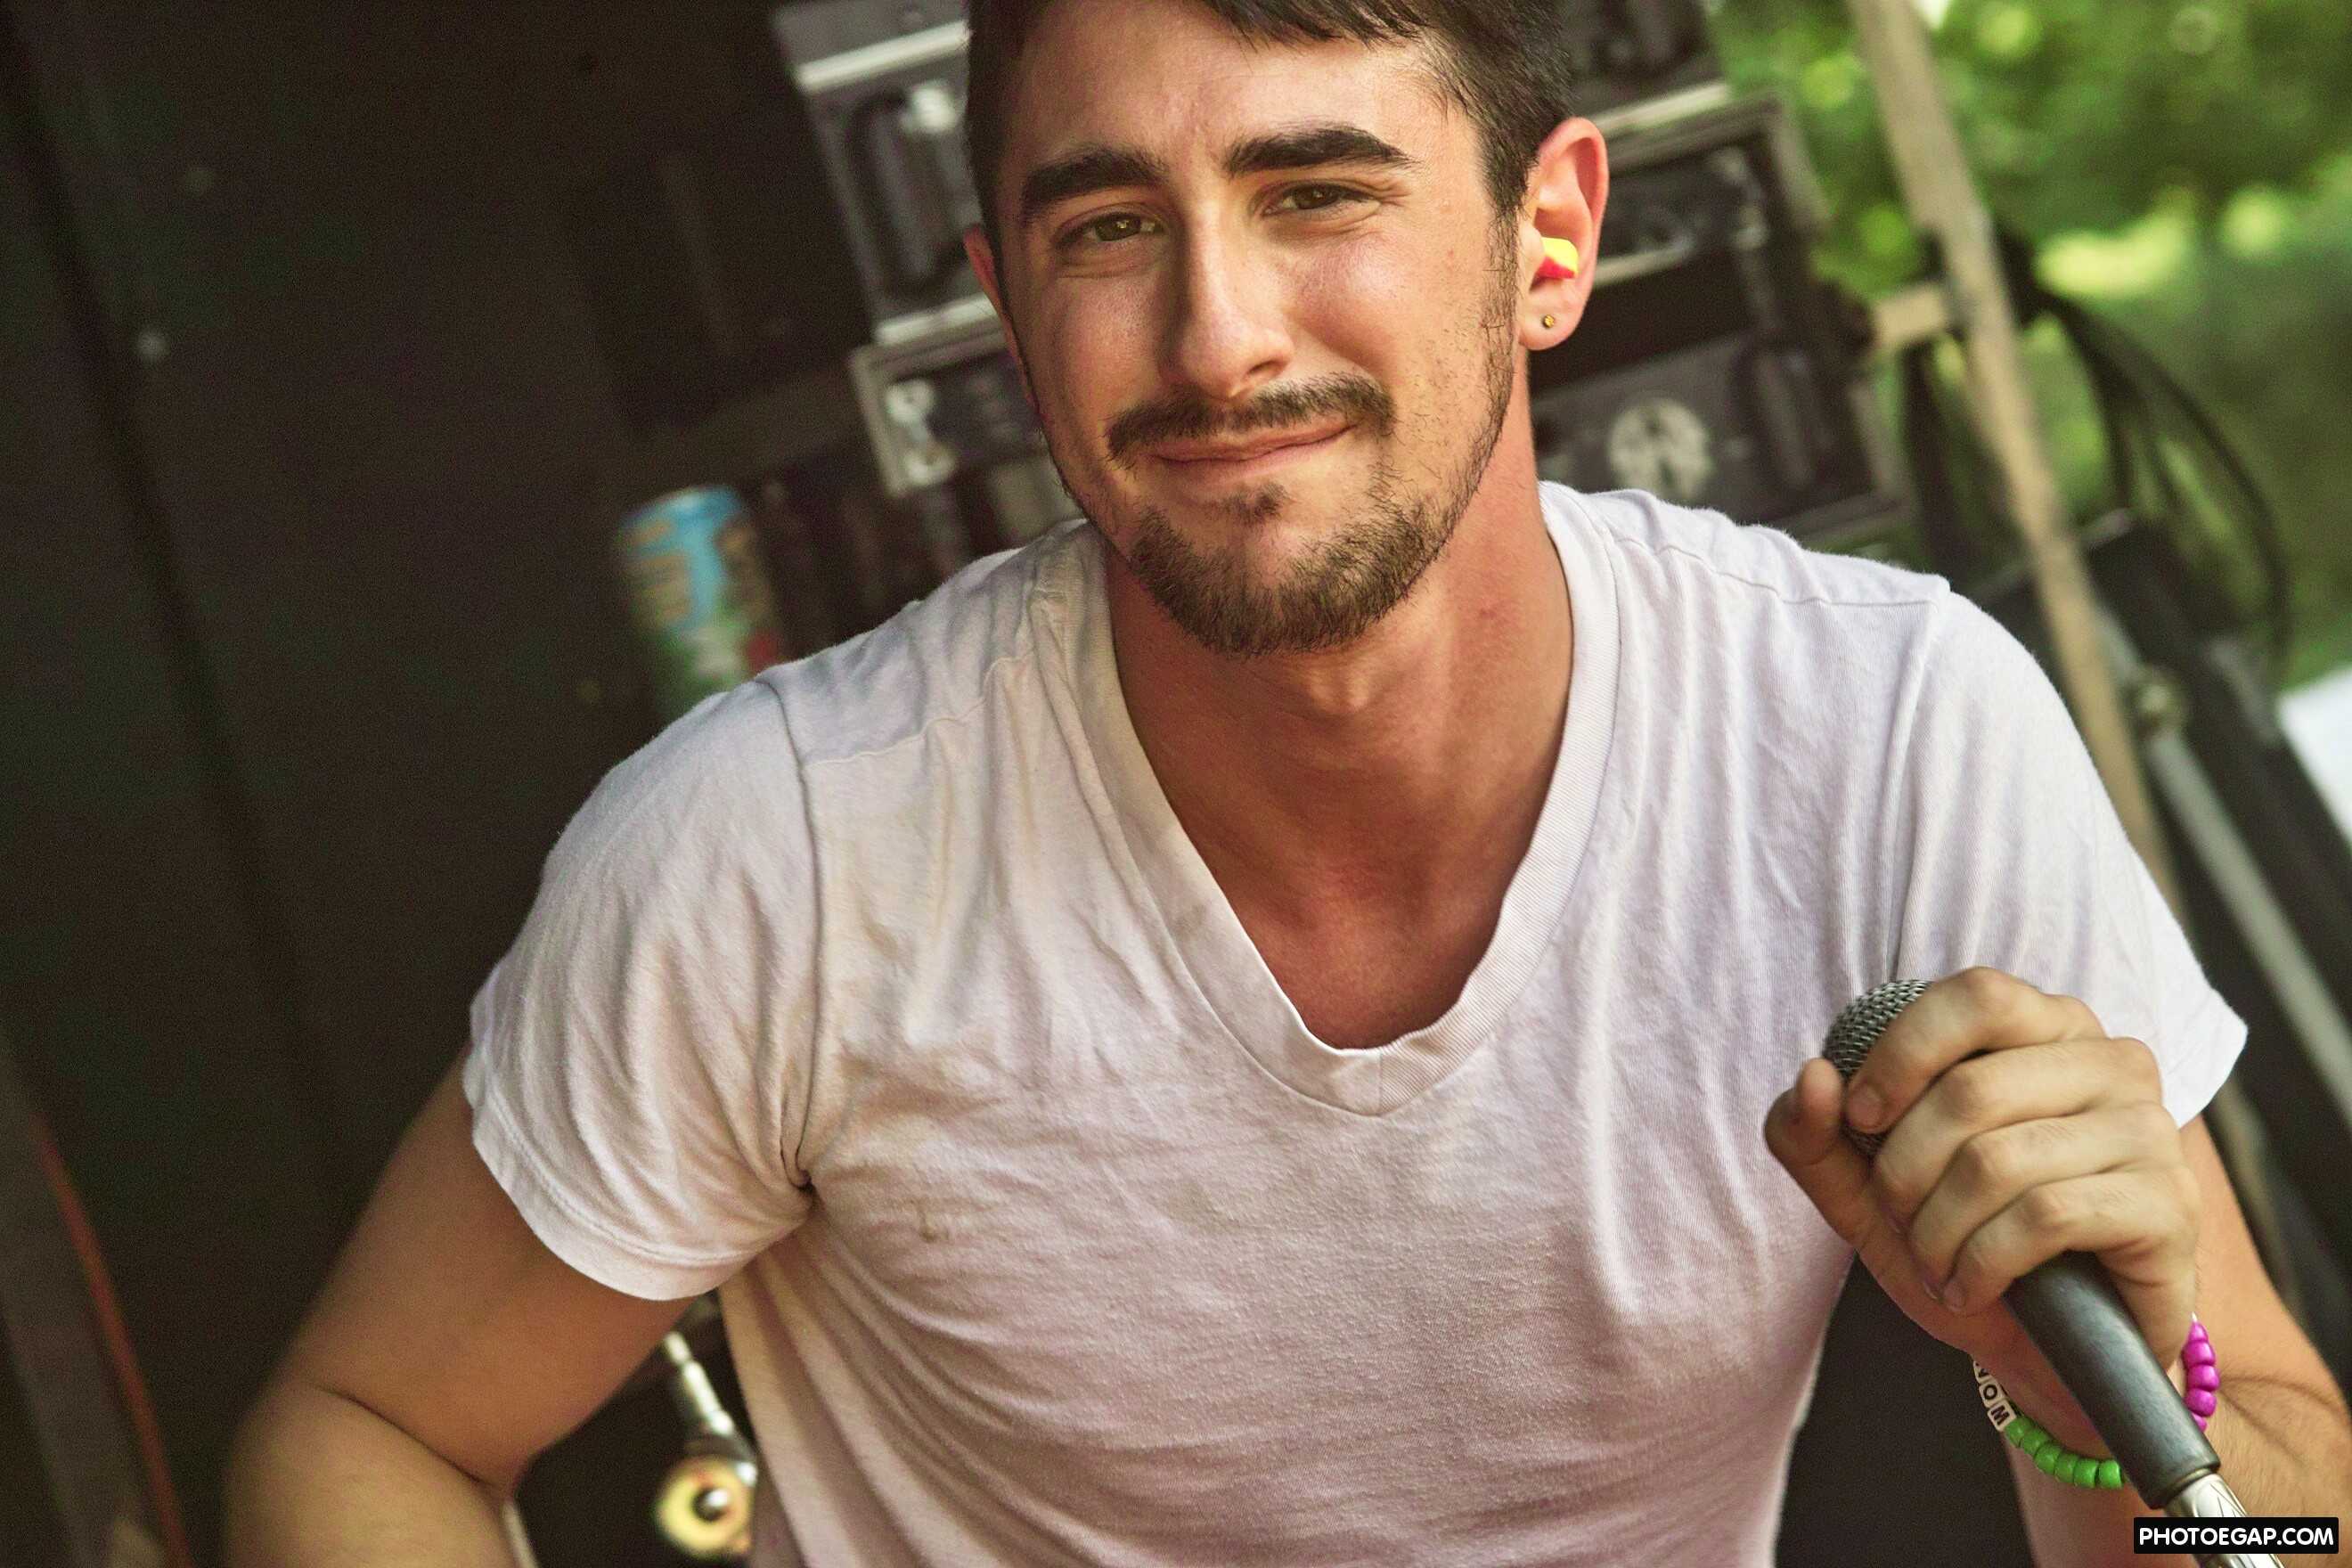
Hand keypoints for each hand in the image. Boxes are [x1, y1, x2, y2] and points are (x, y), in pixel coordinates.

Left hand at [1762, 967, 2200, 1455]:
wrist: (2051, 1350)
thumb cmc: (1962, 1243)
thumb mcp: (1864, 1190)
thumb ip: (1814, 1132)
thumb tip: (1814, 1075)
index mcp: (2046, 1028)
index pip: (1974, 996)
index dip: (1902, 1055)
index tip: (1861, 1119)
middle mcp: (2111, 1063)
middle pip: (1971, 1089)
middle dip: (1905, 1170)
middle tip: (1902, 1219)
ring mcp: (2149, 1132)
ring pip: (1998, 1160)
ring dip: (1937, 1229)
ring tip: (1935, 1262)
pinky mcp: (2168, 1206)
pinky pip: (2045, 1216)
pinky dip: (1982, 1263)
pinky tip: (1971, 1287)